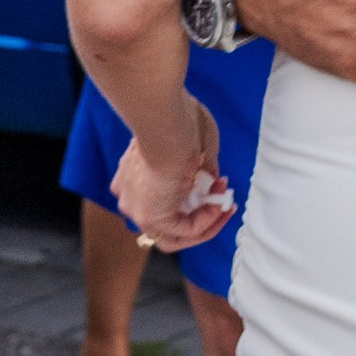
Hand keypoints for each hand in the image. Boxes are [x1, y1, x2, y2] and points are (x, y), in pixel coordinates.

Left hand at [109, 92, 233, 248]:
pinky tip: (220, 205)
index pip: (159, 199)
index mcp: (132, 177)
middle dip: (200, 214)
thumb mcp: (194, 146)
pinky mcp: (152, 218)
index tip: (214, 181)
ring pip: (175, 234)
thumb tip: (211, 181)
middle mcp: (129, 197)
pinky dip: (208, 221)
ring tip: (225, 206)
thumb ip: (200, 167)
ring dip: (207, 221)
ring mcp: (137, 210)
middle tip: (222, 202)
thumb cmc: (177, 122)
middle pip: (167, 222)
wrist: (164, 122)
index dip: (191, 196)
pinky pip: (186, 231)